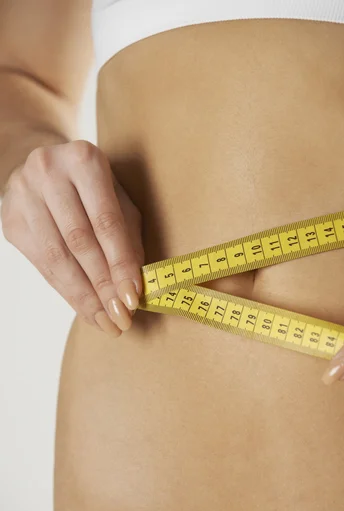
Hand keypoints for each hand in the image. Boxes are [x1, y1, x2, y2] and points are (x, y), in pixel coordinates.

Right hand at [1, 140, 143, 336]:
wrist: (45, 166)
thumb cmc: (93, 186)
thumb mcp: (118, 199)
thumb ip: (128, 236)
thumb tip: (135, 286)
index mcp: (83, 160)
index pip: (106, 222)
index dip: (121, 263)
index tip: (134, 297)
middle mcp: (48, 172)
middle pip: (79, 242)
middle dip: (103, 286)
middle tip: (121, 318)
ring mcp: (23, 196)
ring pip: (56, 258)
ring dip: (84, 297)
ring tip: (105, 321)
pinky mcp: (10, 221)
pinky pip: (42, 265)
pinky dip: (66, 291)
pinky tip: (85, 309)